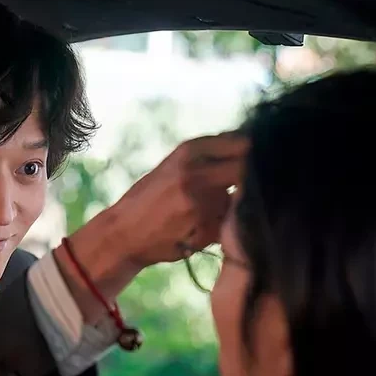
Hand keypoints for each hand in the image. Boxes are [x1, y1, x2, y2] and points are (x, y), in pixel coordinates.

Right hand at [111, 131, 248, 266]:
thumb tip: (250, 148)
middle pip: (245, 170)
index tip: (251, 164)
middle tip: (239, 190)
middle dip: (249, 180)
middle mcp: (196, 172)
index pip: (241, 144)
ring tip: (205, 213)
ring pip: (238, 200)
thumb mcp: (174, 166)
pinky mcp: (205, 229)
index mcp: (188, 151)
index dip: (252, 155)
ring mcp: (201, 202)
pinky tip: (199, 228)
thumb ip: (208, 157)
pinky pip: (229, 224)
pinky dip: (221, 227)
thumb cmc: (149, 197)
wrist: (123, 232)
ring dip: (232, 207)